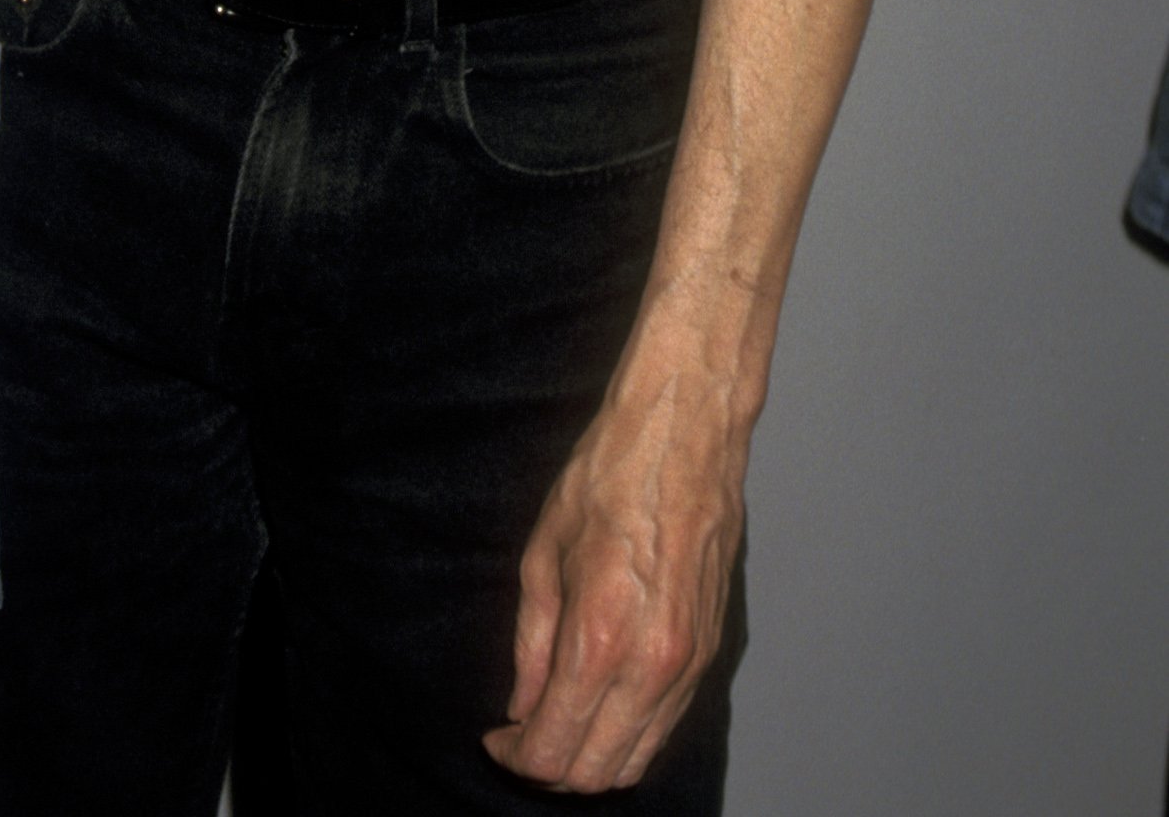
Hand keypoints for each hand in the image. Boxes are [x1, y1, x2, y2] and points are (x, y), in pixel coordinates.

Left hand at [483, 349, 746, 791]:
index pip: (556, 745)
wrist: (685, 435)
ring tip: (555, 720)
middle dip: (551, 767)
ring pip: (638, 759)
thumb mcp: (543, 553)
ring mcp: (690, 665)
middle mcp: (653, 666)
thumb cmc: (610, 477)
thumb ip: (532, 644)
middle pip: (599, 771)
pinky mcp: (710, 654)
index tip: (496, 738)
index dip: (517, 756)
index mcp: (601, 639)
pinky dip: (629, 732)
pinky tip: (599, 699)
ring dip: (592, 757)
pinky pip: (667, 724)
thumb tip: (522, 707)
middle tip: (520, 736)